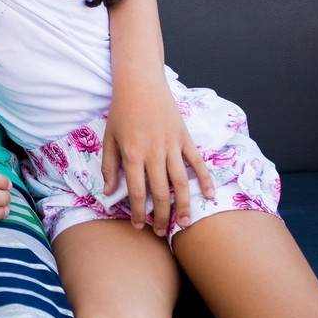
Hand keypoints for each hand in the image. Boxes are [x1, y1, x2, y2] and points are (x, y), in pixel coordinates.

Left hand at [101, 86, 215, 236]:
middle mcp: (154, 152)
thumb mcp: (109, 138)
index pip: (137, 191)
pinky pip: (196, 162)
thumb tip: (108, 191)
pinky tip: (208, 196)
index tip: (138, 226)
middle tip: (162, 233)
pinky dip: (204, 179)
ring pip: (180, 181)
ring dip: (182, 205)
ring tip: (184, 224)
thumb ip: (109, 166)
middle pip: (160, 191)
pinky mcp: (184, 137)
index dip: (138, 211)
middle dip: (161, 216)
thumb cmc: (122, 111)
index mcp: (133, 153)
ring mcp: (171, 145)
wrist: (140, 83)